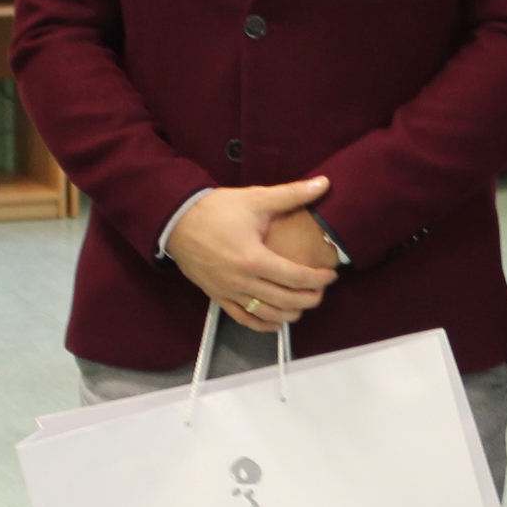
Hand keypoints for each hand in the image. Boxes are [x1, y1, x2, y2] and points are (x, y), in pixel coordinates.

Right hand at [169, 177, 338, 330]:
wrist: (176, 220)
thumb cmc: (216, 209)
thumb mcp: (255, 199)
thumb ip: (292, 194)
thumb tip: (324, 183)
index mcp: (254, 259)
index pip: (296, 278)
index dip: (319, 279)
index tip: (330, 274)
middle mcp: (242, 281)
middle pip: (286, 301)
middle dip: (310, 298)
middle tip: (321, 290)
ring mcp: (228, 292)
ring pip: (267, 314)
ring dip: (290, 314)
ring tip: (304, 305)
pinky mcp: (217, 296)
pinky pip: (243, 318)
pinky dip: (263, 324)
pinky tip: (277, 322)